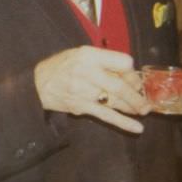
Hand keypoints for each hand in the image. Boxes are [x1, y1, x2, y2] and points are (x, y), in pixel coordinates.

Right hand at [34, 46, 149, 133]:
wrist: (36, 84)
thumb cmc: (60, 67)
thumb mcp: (79, 54)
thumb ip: (103, 61)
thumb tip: (129, 75)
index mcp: (88, 55)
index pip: (122, 62)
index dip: (132, 72)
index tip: (132, 78)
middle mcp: (86, 71)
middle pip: (120, 85)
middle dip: (136, 94)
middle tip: (145, 101)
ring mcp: (83, 91)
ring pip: (116, 101)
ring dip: (133, 107)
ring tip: (143, 110)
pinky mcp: (80, 106)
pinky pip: (106, 115)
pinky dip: (123, 122)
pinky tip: (137, 128)